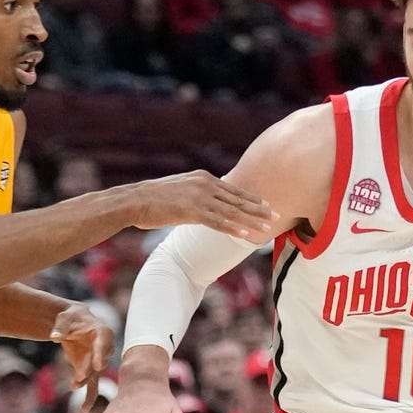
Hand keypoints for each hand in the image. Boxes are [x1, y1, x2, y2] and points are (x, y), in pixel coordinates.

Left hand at [50, 302, 113, 412]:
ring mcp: (99, 361)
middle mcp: (105, 349)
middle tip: (79, 379)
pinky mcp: (91, 370)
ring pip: (95, 375)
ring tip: (73, 387)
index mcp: (103, 333)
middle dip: (89, 371)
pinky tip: (84, 410)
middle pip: (98, 362)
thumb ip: (60, 327)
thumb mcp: (64, 318)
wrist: (75, 324)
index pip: (103, 345)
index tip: (98, 366)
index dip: (100, 355)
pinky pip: (93, 385)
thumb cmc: (71, 318)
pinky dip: (89, 397)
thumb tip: (54, 337)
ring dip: (85, 382)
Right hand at [130, 170, 277, 240]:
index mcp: (204, 178)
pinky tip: (246, 234)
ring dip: (252, 220)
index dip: (252, 198)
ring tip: (268, 227)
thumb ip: (198, 192)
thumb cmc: (155, 198)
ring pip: (232, 211)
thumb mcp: (182, 188)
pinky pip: (217, 222)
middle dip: (259, 209)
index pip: (234, 190)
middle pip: (238, 199)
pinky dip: (233, 228)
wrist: (134, 200)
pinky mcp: (191, 212)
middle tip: (277, 215)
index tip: (267, 205)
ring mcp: (199, 198)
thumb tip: (209, 200)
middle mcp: (205, 185)